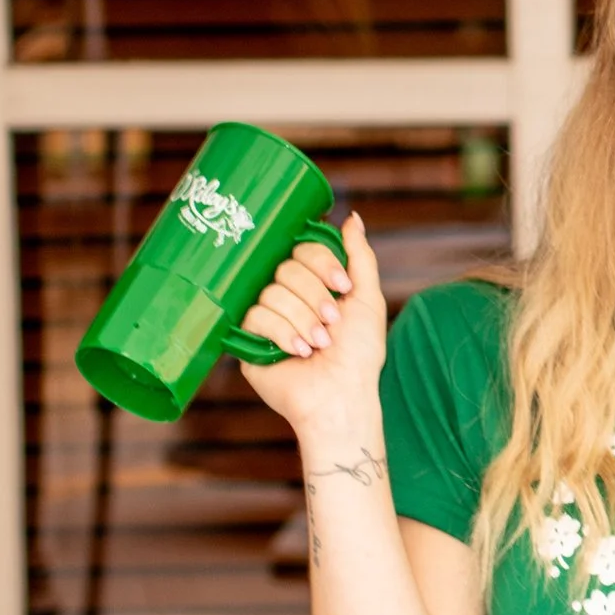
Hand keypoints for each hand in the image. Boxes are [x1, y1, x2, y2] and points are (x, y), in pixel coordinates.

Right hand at [237, 212, 386, 440]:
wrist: (341, 395)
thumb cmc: (359, 353)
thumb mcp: (368, 300)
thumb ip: (359, 257)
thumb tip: (351, 218)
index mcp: (312, 282)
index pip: (303, 250)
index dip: (322, 264)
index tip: (343, 287)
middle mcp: (286, 294)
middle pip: (286, 268)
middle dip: (315, 297)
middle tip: (332, 324)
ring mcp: (264, 314)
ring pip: (271, 292)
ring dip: (302, 320)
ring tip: (318, 345)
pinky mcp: (246, 337)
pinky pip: (254, 316)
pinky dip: (282, 333)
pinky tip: (297, 352)